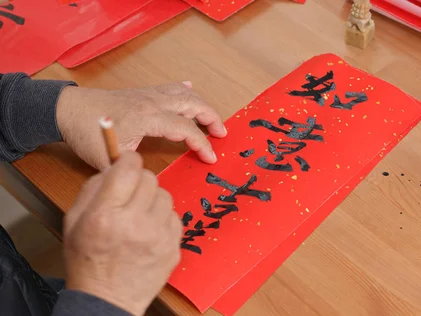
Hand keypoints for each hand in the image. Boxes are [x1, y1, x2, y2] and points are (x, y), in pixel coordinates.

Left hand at [56, 81, 226, 169]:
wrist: (68, 109)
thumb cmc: (87, 133)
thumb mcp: (109, 159)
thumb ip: (133, 169)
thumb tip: (151, 180)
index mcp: (147, 118)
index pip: (185, 129)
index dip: (202, 144)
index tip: (210, 158)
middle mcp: (152, 103)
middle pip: (192, 105)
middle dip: (211, 119)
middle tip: (222, 134)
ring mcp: (148, 95)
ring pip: (184, 94)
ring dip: (202, 105)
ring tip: (212, 119)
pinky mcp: (142, 93)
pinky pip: (170, 88)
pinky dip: (184, 90)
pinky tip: (191, 89)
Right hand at [63, 152, 181, 315]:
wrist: (107, 299)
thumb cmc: (88, 260)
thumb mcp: (74, 220)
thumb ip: (94, 188)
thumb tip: (116, 165)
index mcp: (107, 214)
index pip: (129, 168)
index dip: (128, 160)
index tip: (126, 163)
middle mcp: (135, 223)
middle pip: (150, 178)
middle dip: (139, 181)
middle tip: (130, 195)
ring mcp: (159, 237)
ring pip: (166, 196)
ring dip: (153, 200)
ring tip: (139, 216)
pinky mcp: (174, 247)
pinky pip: (175, 217)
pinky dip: (163, 219)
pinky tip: (149, 231)